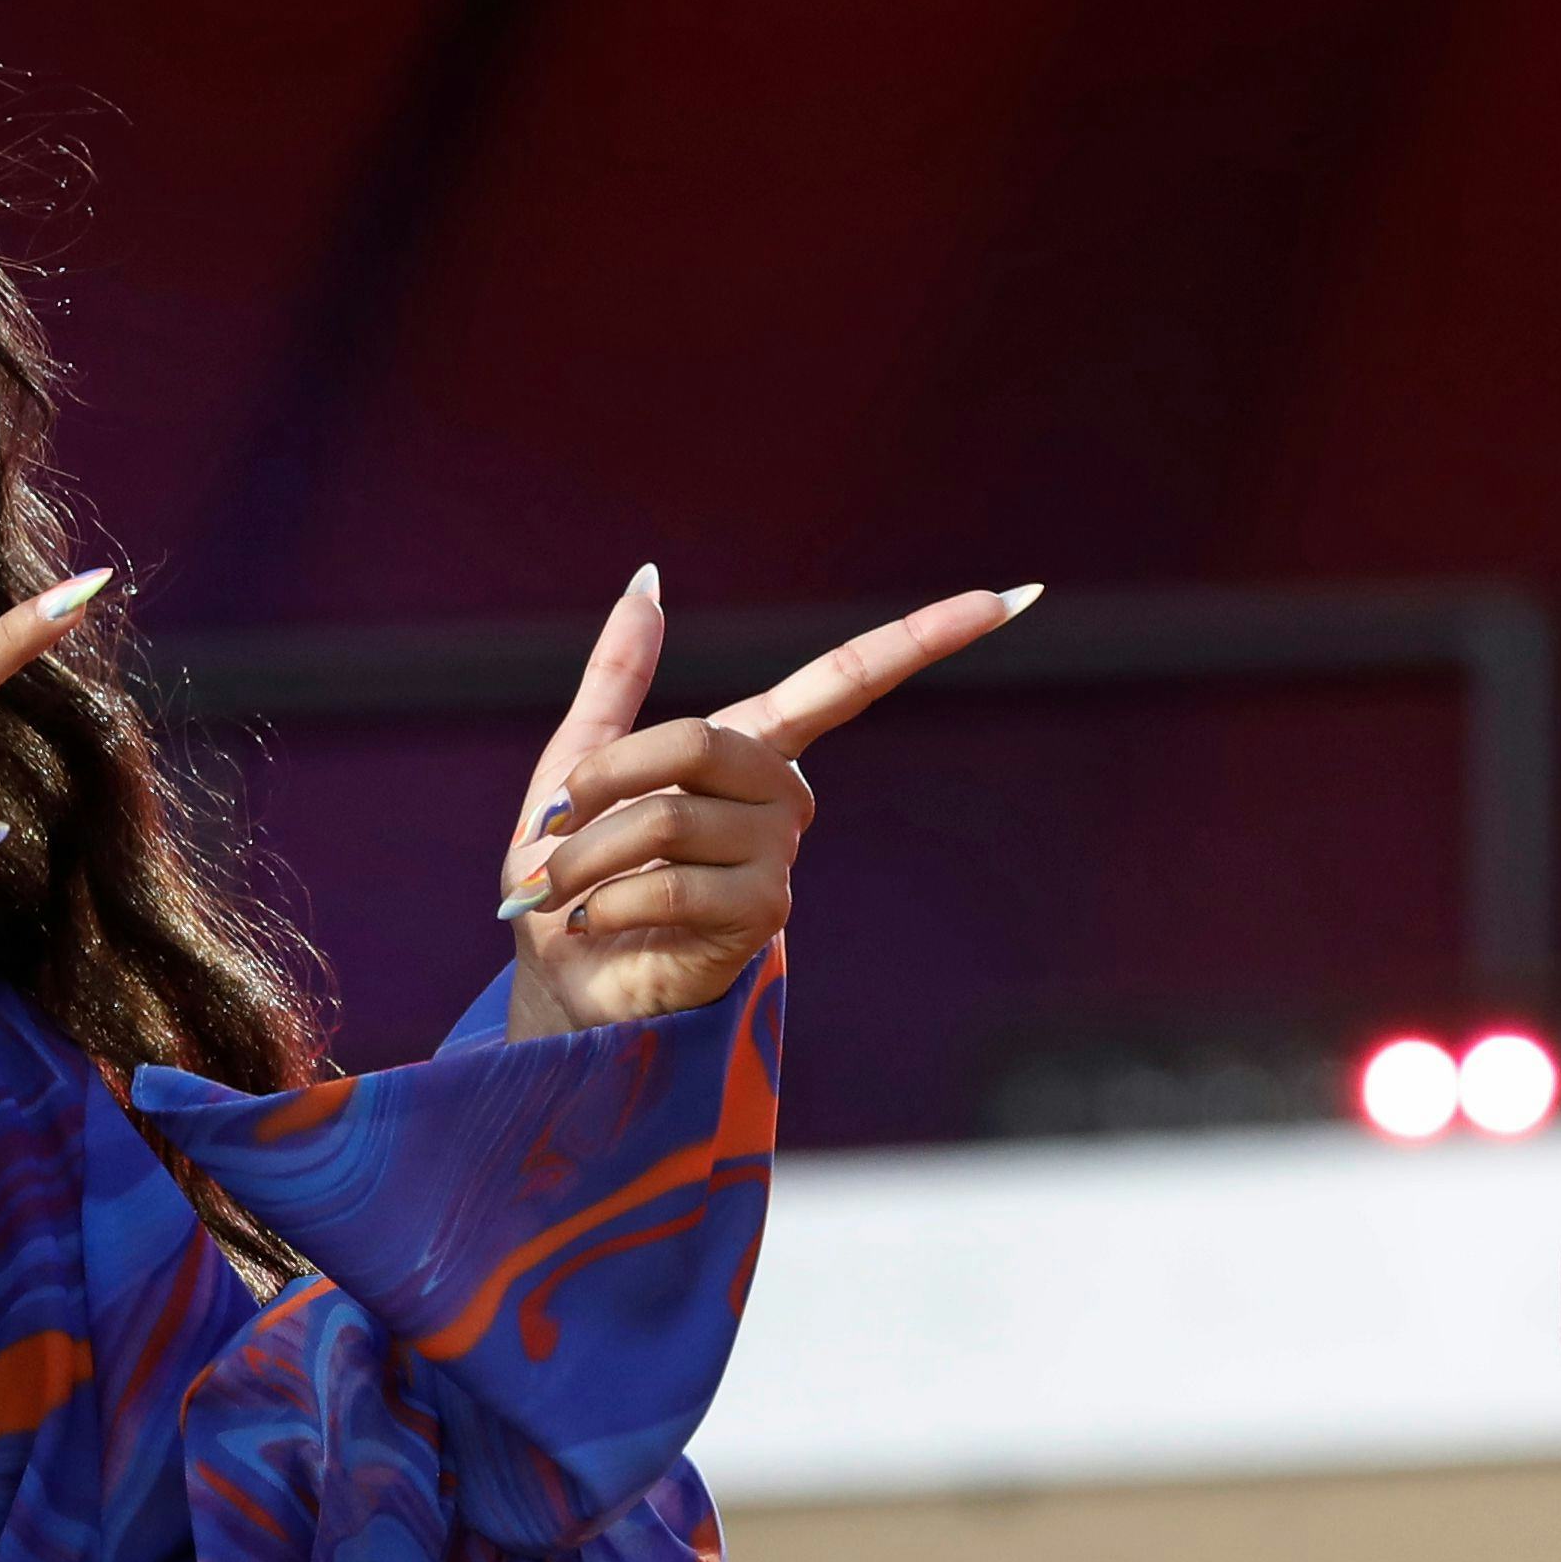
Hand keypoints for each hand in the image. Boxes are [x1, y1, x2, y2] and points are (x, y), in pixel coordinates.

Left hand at [495, 569, 1028, 1037]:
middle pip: (702, 739)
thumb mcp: (577, 763)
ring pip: (672, 816)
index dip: (925, 636)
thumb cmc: (573, 878)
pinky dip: (607, 900)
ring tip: (564, 886)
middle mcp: (781, 798)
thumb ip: (618, 677)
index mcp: (749, 749)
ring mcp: (779, 857)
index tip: (1007, 600)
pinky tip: (597, 922)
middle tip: (553, 823)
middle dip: (604, 779)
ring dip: (588, 852)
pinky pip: (674, 883)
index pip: (848, 680)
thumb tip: (649, 578)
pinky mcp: (764, 917)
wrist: (564, 982)